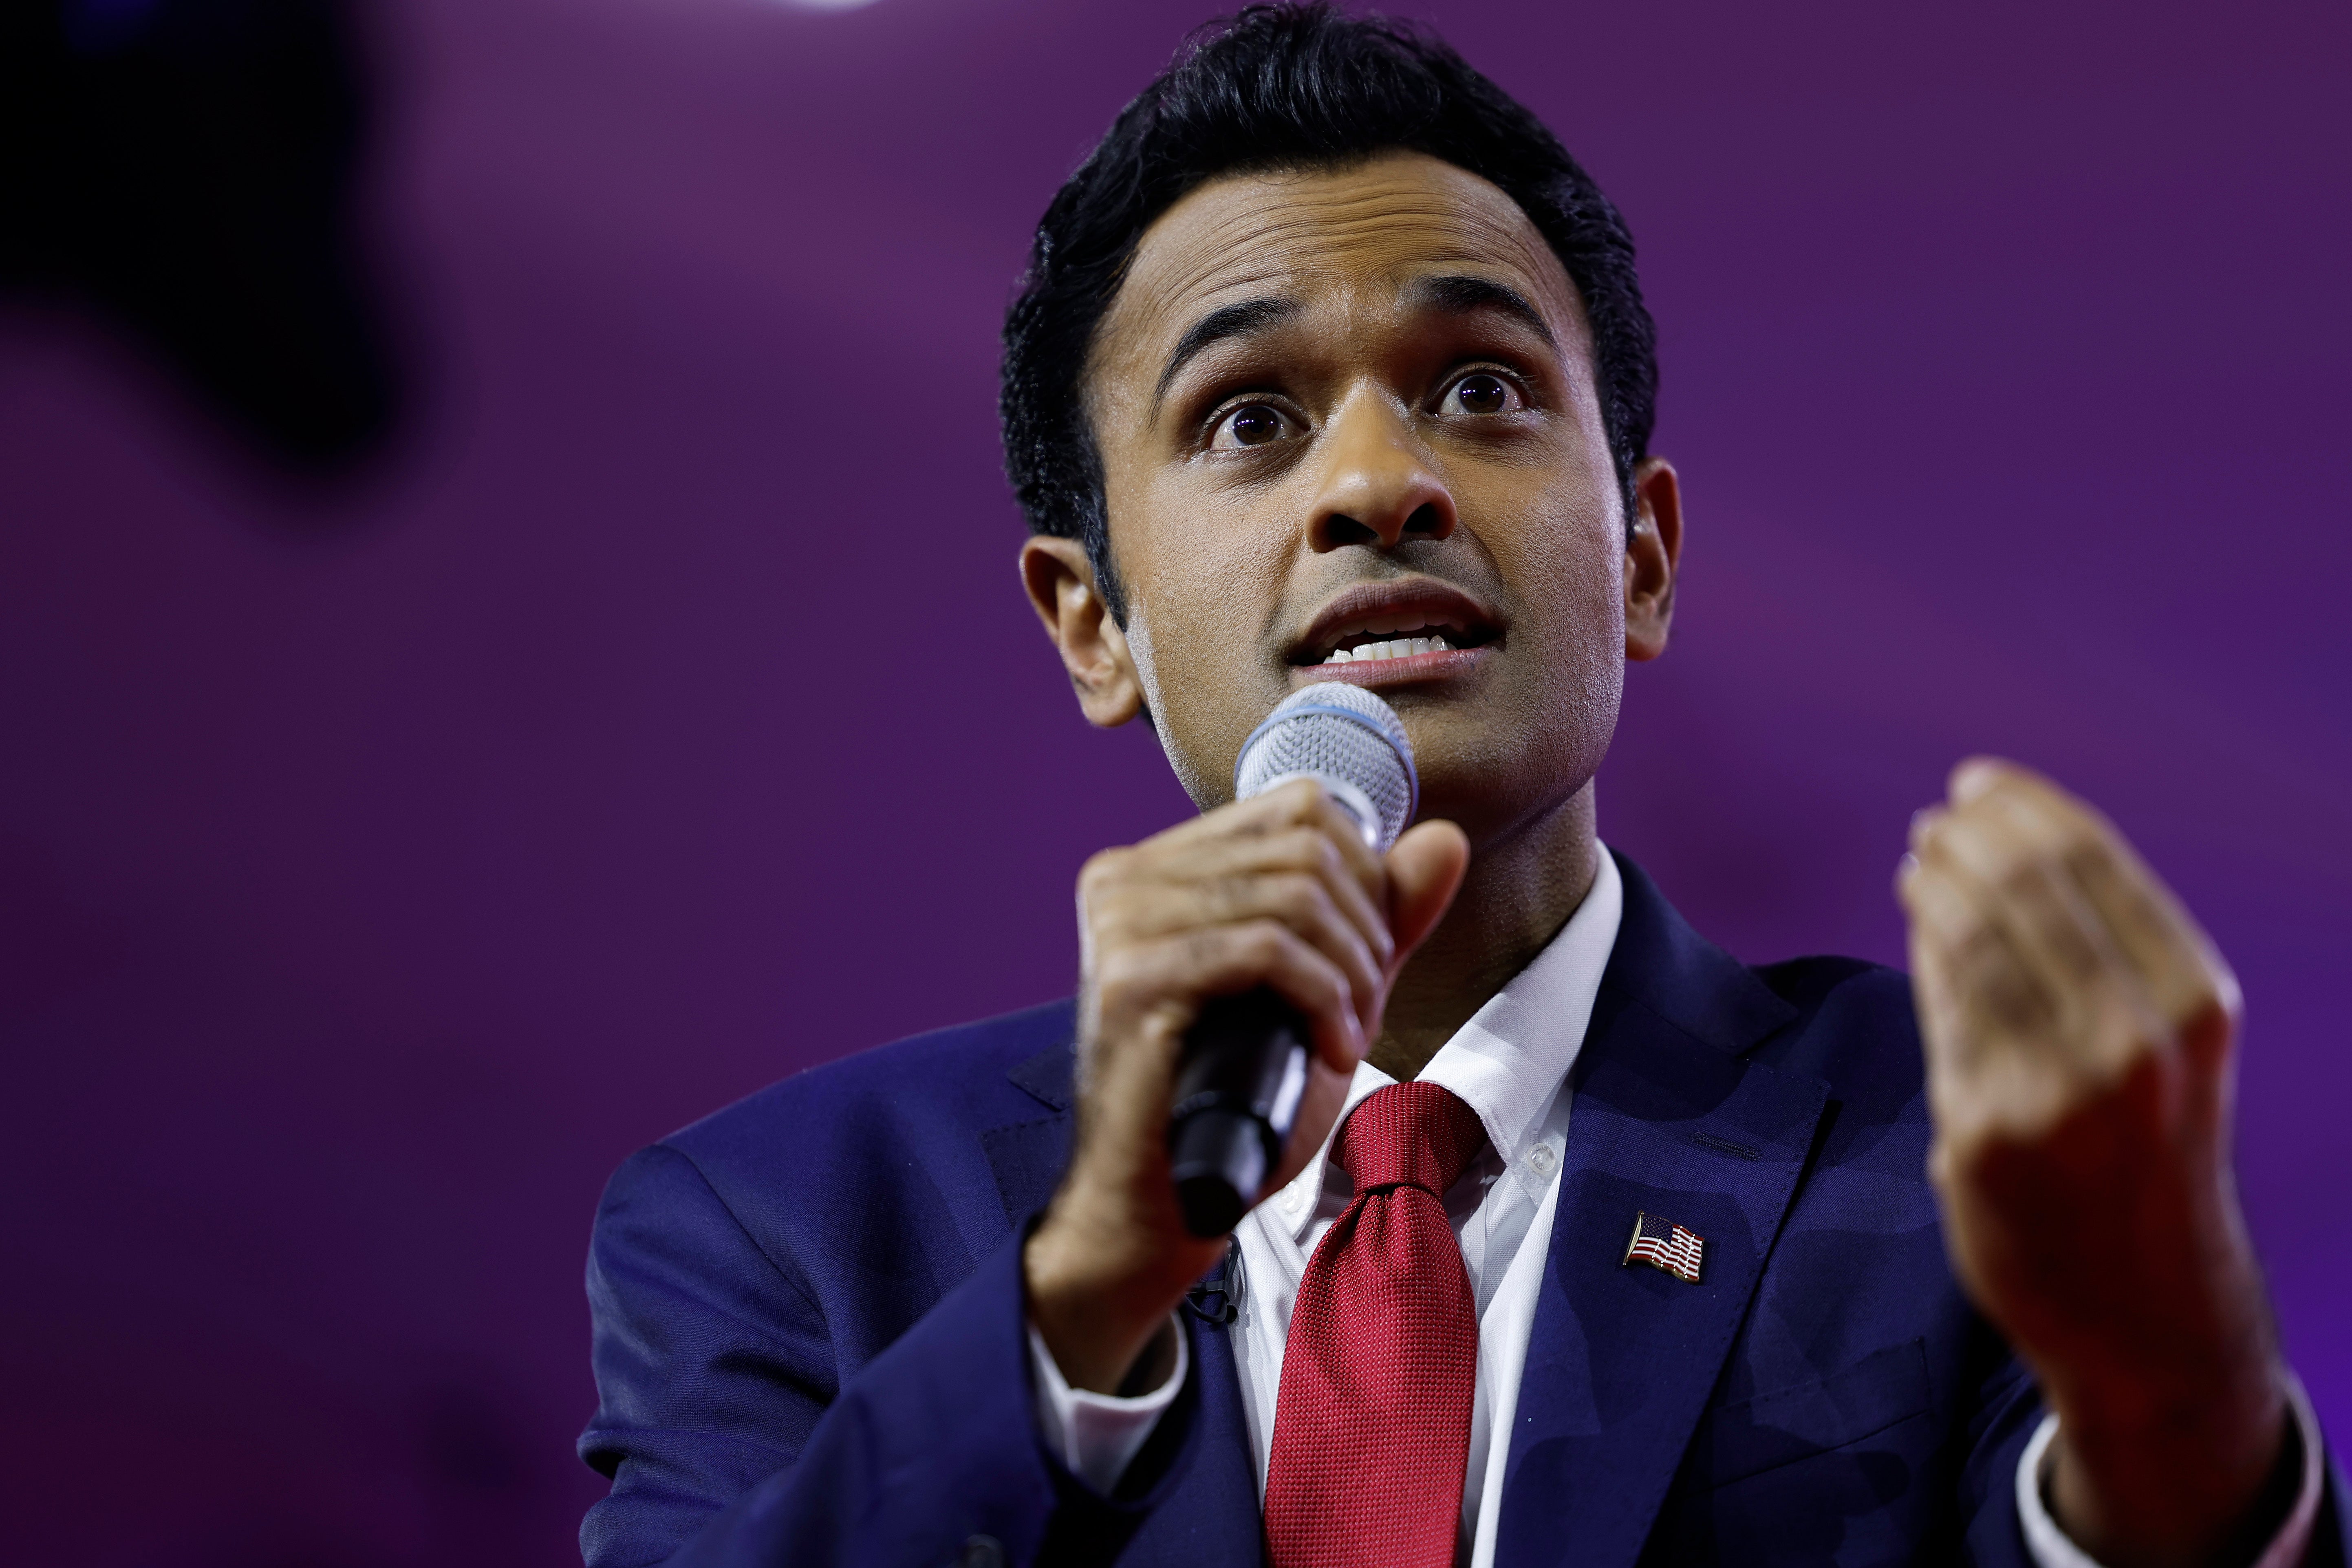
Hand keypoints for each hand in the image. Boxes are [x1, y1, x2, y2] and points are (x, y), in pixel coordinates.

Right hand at [1024, 779, 1468, 1393]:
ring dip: (1351, 972)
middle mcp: (1125, 879)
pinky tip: (1331, 1050)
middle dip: (1365, 930)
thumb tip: (1445, 838)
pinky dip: (1323, 997)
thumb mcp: (1324, 993)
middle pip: (1304, 846)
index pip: (1298, 806)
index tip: (1367, 961)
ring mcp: (1120, 926)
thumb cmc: (1236, 1105)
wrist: (1160, 1210)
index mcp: (1157, 867)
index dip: (1363, 875)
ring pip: (1291, 895)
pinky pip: (1264, 950)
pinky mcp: (1129, 982)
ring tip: (1347, 1036)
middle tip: (1363, 1009)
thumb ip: (1380, 916)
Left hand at [1900, 760, 2288, 1567]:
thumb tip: (2001, 846)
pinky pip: (1941, 1012)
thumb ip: (2103, 958)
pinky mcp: (1982, 1134)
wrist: (2147, 1307)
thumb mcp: (2167, 1049)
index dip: (2020, 807)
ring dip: (1935, 883)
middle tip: (1936, 824)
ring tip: (1921, 860)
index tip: (1976, 782)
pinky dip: (1925, 950)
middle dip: (1966, 838)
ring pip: (1969, 940)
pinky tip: (1920, 923)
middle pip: (2022, 886)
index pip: (2090, 860)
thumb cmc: (2150, 1156)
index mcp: (2192, 1003)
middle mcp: (2133, 1041)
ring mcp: (2055, 1090)